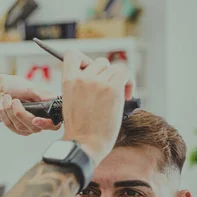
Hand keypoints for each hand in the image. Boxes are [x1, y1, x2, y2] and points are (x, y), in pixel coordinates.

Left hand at [0, 75, 61, 135]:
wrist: (3, 88)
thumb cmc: (19, 87)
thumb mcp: (30, 88)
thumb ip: (42, 94)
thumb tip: (53, 98)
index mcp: (48, 111)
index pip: (53, 125)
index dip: (45, 124)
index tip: (35, 120)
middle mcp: (40, 122)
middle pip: (33, 127)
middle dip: (20, 113)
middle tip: (14, 100)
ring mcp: (28, 127)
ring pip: (19, 126)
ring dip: (9, 110)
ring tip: (7, 98)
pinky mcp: (17, 129)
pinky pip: (9, 125)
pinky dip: (3, 113)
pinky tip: (2, 104)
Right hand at [61, 51, 132, 165]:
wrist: (85, 142)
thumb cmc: (80, 128)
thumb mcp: (71, 101)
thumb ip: (80, 85)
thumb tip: (97, 75)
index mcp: (68, 81)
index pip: (72, 54)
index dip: (84, 59)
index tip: (89, 71)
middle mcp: (82, 78)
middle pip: (99, 61)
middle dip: (105, 74)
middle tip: (107, 90)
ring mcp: (97, 82)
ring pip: (114, 67)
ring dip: (118, 79)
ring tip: (118, 95)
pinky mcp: (112, 89)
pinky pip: (125, 72)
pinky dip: (129, 82)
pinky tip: (127, 95)